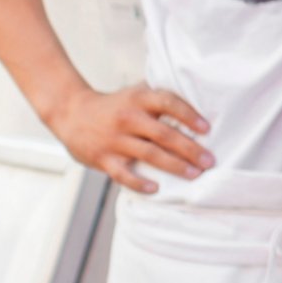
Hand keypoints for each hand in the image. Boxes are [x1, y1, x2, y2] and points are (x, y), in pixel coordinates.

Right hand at [48, 83, 212, 193]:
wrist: (71, 112)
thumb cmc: (115, 105)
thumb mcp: (136, 93)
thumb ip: (160, 98)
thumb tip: (200, 101)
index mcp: (139, 99)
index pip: (169, 103)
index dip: (189, 115)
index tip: (207, 129)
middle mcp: (128, 118)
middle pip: (164, 134)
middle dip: (190, 149)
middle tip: (210, 161)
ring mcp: (115, 139)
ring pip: (149, 155)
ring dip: (175, 166)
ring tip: (194, 174)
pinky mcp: (103, 158)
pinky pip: (123, 174)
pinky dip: (139, 183)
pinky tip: (156, 189)